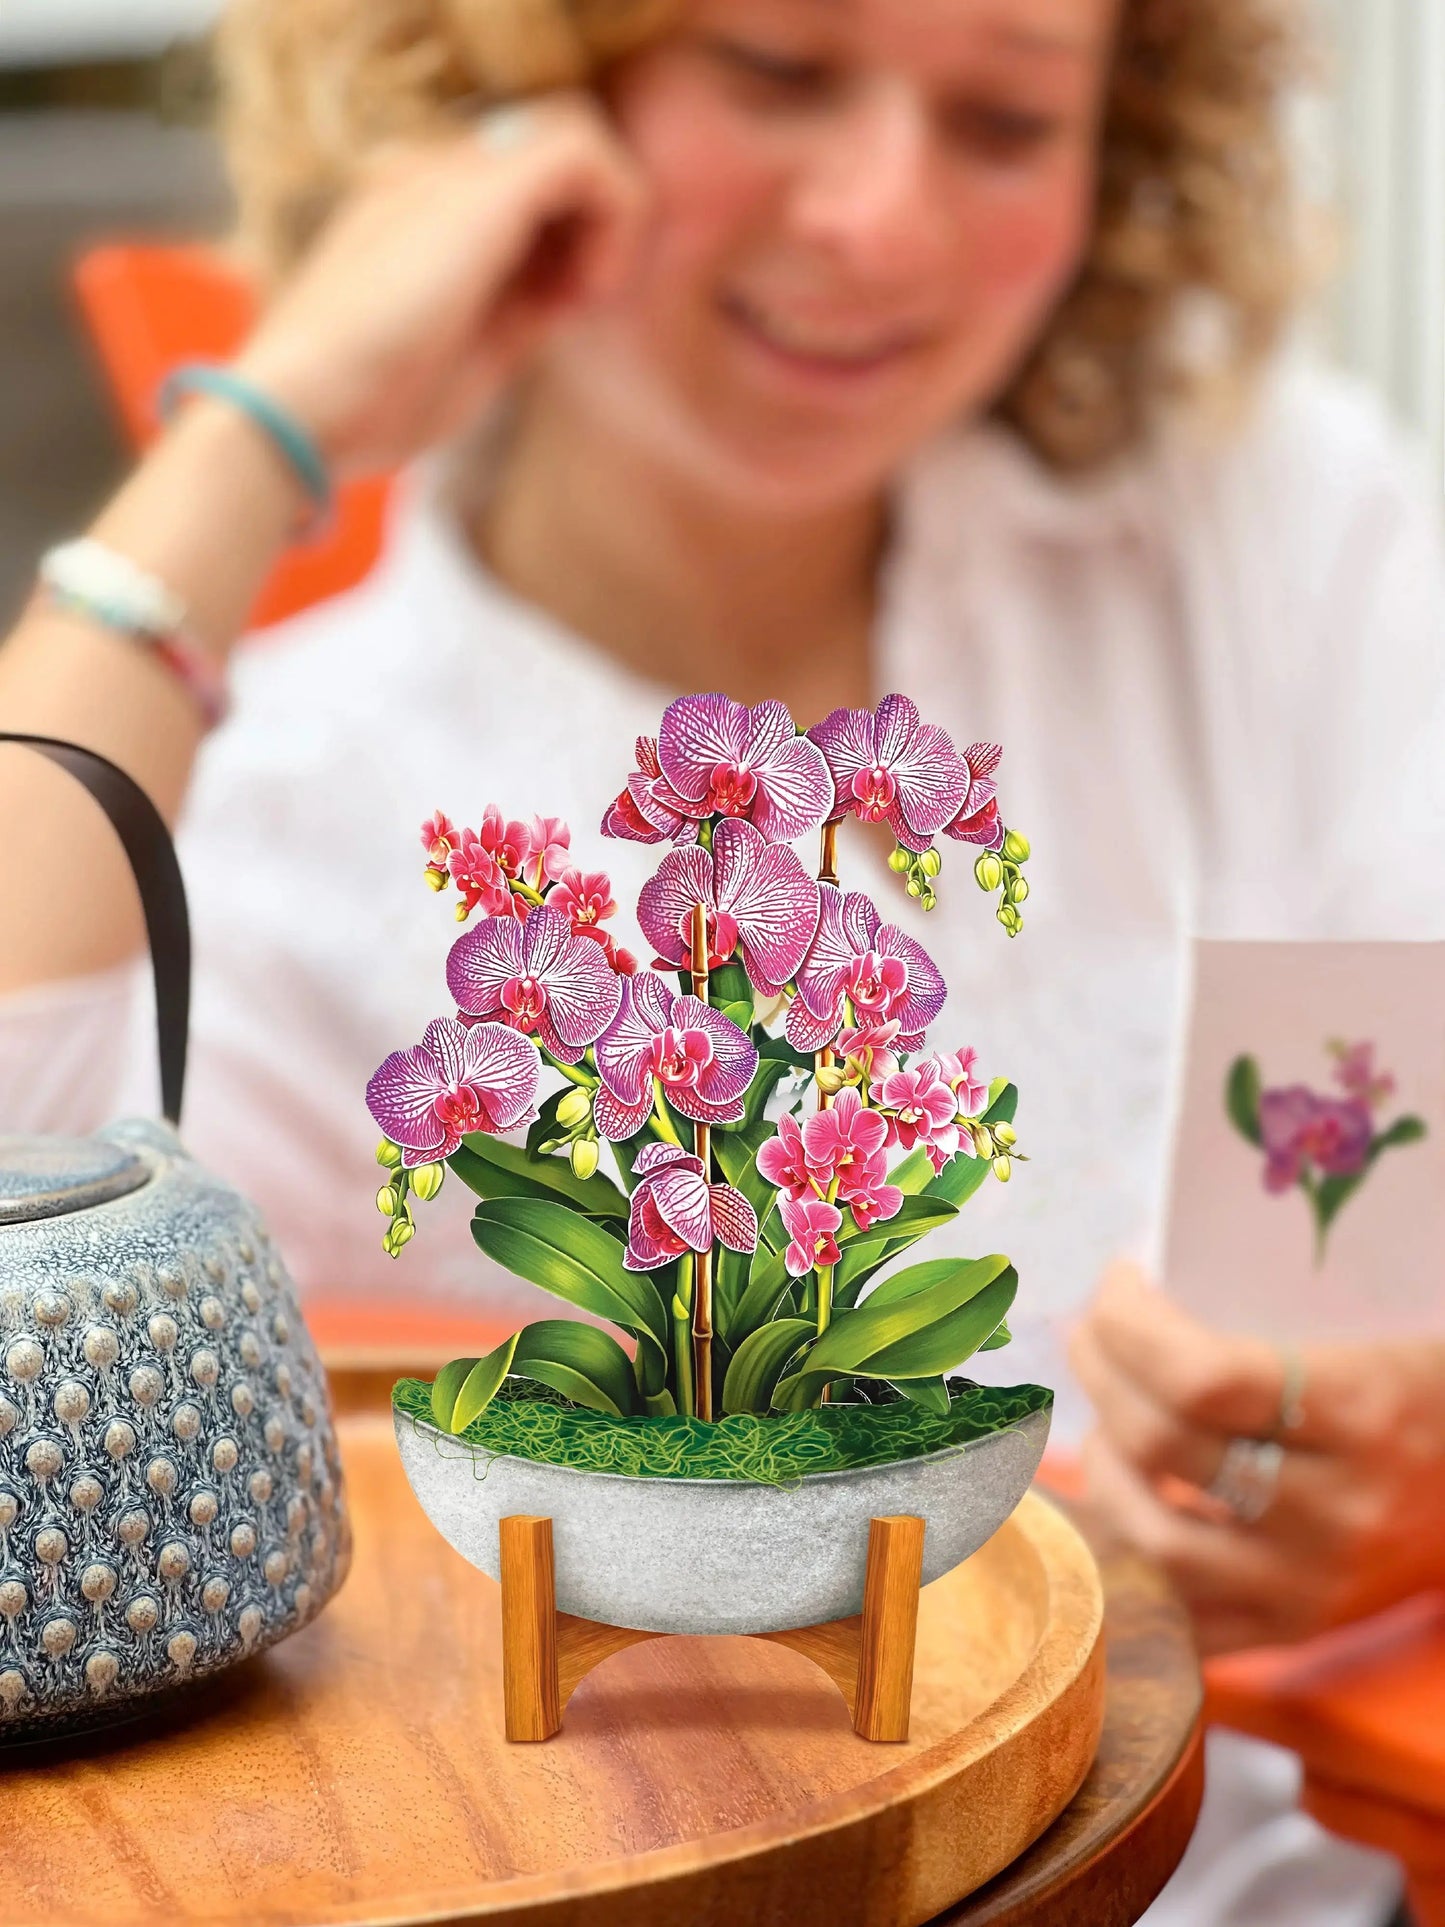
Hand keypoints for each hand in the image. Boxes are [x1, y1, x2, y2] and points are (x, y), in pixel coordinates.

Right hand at [233, 94, 647, 477]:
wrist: (304, 407)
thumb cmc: (372, 404)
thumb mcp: (467, 354)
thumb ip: (517, 312)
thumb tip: (569, 291)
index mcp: (415, 208)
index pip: (518, 188)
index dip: (564, 242)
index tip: (561, 312)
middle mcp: (431, 174)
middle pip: (547, 153)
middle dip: (592, 221)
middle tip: (584, 297)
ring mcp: (451, 171)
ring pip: (574, 135)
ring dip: (609, 214)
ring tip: (588, 291)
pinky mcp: (481, 189)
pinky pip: (586, 155)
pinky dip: (616, 216)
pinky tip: (589, 286)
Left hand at [1070, 1264, 1444, 1654]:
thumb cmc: (1430, 1388)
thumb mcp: (1375, 1332)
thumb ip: (1272, 1314)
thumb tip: (1145, 1283)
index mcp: (1360, 1410)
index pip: (1202, 1376)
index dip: (1130, 1324)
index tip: (1117, 1282)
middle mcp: (1336, 1508)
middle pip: (1162, 1446)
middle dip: (1099, 1376)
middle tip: (1091, 1336)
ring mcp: (1312, 1582)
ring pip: (1155, 1539)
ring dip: (1101, 1470)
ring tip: (1103, 1426)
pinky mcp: (1297, 1630)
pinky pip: (1181, 1616)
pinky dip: (1133, 1561)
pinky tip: (1126, 1504)